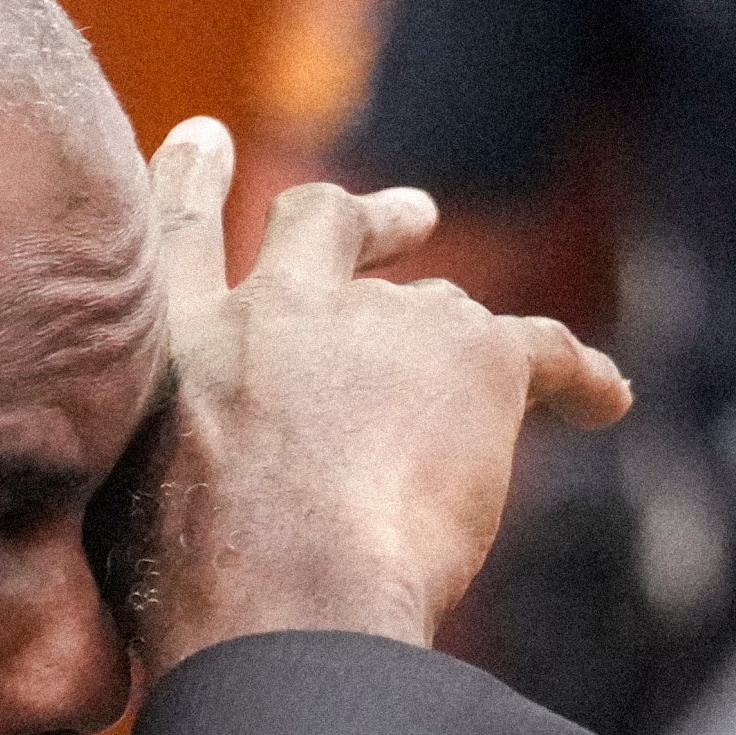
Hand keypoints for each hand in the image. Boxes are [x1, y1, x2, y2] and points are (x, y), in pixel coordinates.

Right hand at [119, 117, 630, 670]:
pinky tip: (607, 402)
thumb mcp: (128, 518)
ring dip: (463, 340)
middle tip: (413, 217)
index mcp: (175, 348)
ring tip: (497, 377)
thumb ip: (157, 483)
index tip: (203, 138)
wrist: (285, 596)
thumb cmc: (196, 588)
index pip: (174, 244)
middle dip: (367, 221)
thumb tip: (173, 535)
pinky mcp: (476, 353)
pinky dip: (580, 376)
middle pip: (323, 226)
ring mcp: (379, 319)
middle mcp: (276, 307)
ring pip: (439, 310)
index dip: (190, 185)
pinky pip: (546, 350)